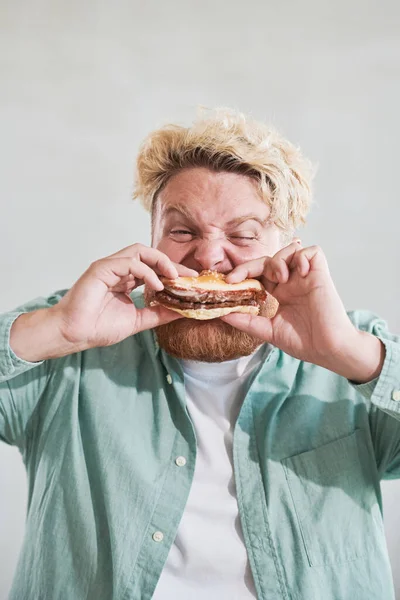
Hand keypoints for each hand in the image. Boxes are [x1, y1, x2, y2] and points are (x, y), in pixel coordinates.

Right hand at [51, 244, 196, 349]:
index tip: (191, 281)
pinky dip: (146, 272)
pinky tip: (157, 286)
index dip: (172, 272)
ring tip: (174, 278)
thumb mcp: (138, 320)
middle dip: (171, 263)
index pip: (153, 268)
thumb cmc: (99, 327)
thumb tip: (182, 312)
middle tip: (188, 276)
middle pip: (149, 255)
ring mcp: (109, 267)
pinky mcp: (101, 268)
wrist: (74, 333)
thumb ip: (158, 314)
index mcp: (126, 279)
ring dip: (160, 262)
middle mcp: (118, 269)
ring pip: (139, 251)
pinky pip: (129, 262)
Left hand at [222, 241, 383, 381]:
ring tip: (280, 278)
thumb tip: (222, 314)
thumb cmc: (303, 342)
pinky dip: (302, 256)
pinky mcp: (320, 274)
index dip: (242, 273)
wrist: (328, 349)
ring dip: (278, 259)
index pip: (257, 274)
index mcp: (278, 294)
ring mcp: (306, 277)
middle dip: (251, 265)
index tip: (228, 281)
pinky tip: (300, 273)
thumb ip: (246, 321)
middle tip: (240, 277)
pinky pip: (312, 251)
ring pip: (289, 250)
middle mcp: (291, 283)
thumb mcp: (267, 331)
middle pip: (268, 260)